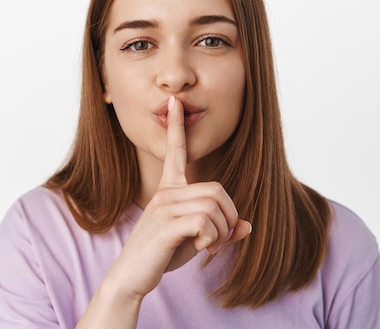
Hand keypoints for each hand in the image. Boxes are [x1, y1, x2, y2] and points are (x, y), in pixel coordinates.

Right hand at [110, 96, 251, 298]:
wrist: (131, 276)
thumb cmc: (161, 254)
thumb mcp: (195, 239)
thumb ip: (220, 229)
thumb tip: (248, 225)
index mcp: (169, 189)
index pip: (175, 152)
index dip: (177, 127)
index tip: (174, 102)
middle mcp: (166, 192)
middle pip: (218, 191)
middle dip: (228, 217)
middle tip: (217, 239)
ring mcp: (164, 207)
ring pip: (214, 208)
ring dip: (220, 232)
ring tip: (206, 246)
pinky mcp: (166, 225)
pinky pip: (206, 223)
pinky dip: (211, 239)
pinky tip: (199, 248)